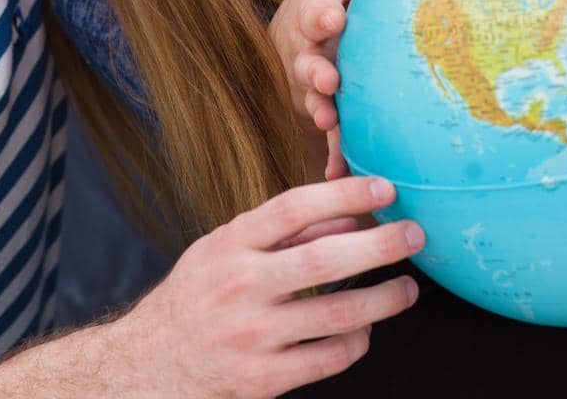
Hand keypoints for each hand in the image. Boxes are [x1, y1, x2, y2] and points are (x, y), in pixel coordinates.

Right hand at [118, 176, 422, 397]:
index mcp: (229, 245)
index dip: (343, 194)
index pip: (292, 208)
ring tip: (407, 288)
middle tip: (415, 234)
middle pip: (323, 261)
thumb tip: (349, 216)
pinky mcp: (264, 379)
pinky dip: (357, 341)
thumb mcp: (224, 250)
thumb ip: (282, 233)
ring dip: (384, 300)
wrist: (152, 362)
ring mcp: (253, 336)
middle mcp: (240, 287)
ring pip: (338, 316)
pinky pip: (329, 358)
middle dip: (379, 245)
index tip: (385, 187)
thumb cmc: (198, 296)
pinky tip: (367, 328)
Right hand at [269, 0, 377, 180]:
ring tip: (327, 120)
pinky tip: (337, 171)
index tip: (332, 19)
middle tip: (327, 79)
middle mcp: (305, 47)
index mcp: (312, 8)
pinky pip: (330, 131)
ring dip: (318, 109)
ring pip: (312, 97)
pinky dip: (333, 151)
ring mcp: (310, 80)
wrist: (305, 24)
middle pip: (305, 60)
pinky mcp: (323, 104)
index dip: (321, 13)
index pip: (314, 9)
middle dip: (314, 71)